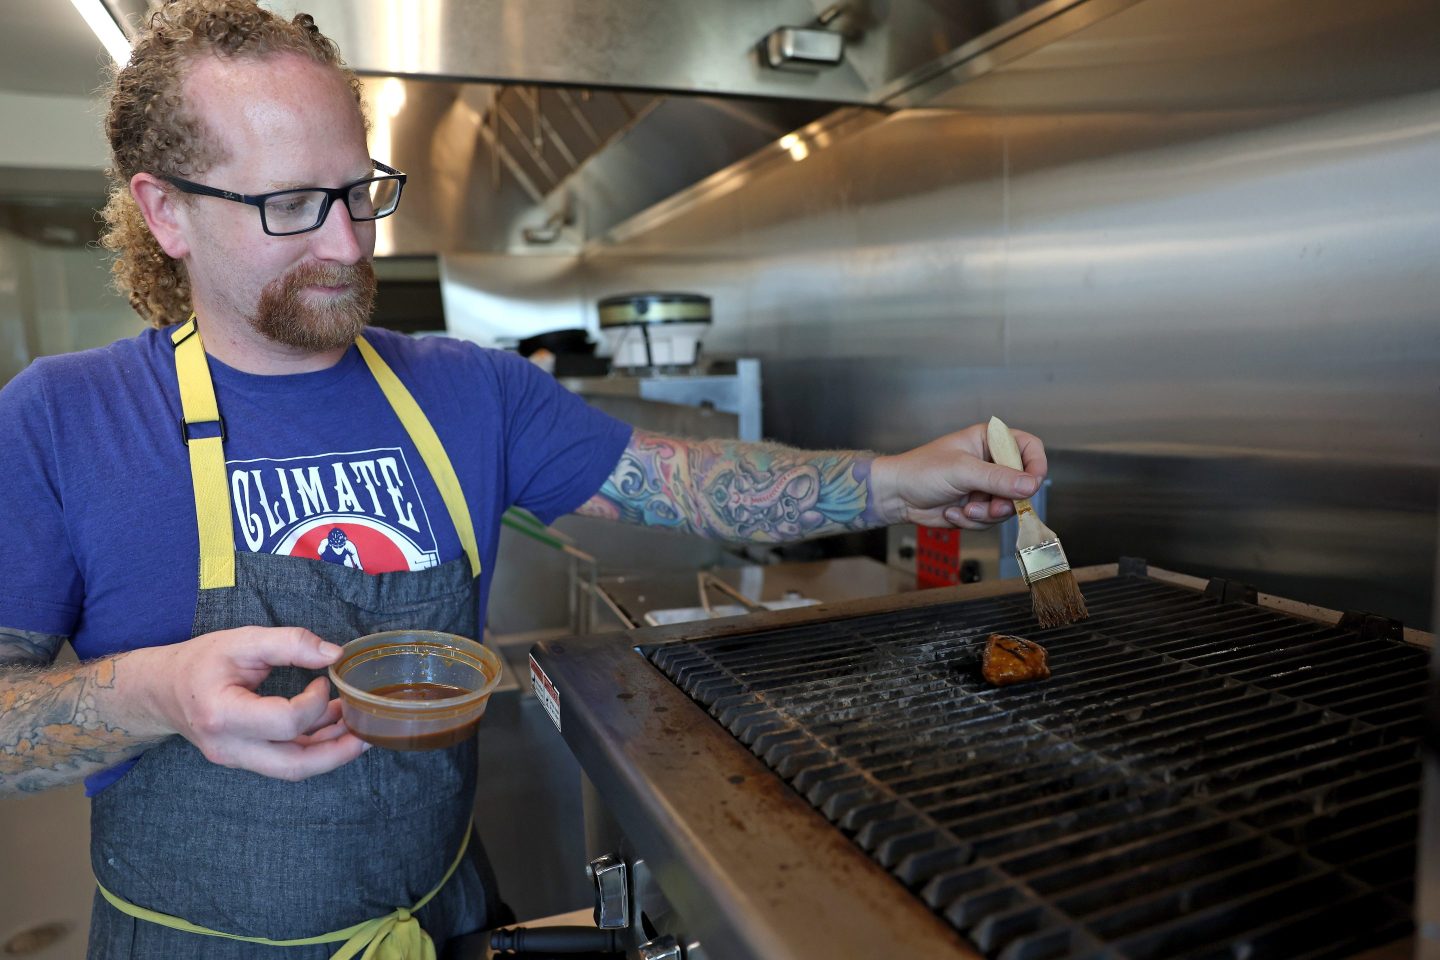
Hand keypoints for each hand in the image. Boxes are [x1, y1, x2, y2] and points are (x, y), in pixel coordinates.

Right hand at [133, 626, 367, 780]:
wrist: (160, 690)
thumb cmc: (199, 662)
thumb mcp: (242, 640)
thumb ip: (289, 643)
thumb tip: (334, 654)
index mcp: (224, 715)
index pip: (286, 721)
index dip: (316, 702)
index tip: (323, 681)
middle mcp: (229, 747)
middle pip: (295, 766)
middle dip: (339, 752)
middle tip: (370, 733)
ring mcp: (236, 759)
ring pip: (293, 769)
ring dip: (331, 751)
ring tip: (358, 727)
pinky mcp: (245, 760)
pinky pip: (286, 761)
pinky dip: (314, 747)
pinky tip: (334, 726)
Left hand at [869, 423, 1046, 529]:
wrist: (896, 496)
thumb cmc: (921, 471)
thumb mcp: (961, 471)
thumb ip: (997, 478)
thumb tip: (1031, 485)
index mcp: (990, 441)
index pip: (1028, 447)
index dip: (1036, 466)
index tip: (1031, 485)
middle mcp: (991, 462)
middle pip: (1022, 484)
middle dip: (1005, 501)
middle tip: (990, 508)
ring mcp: (986, 486)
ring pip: (1008, 507)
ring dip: (986, 515)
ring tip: (964, 510)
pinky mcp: (978, 506)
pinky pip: (991, 520)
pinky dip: (974, 522)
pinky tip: (954, 513)